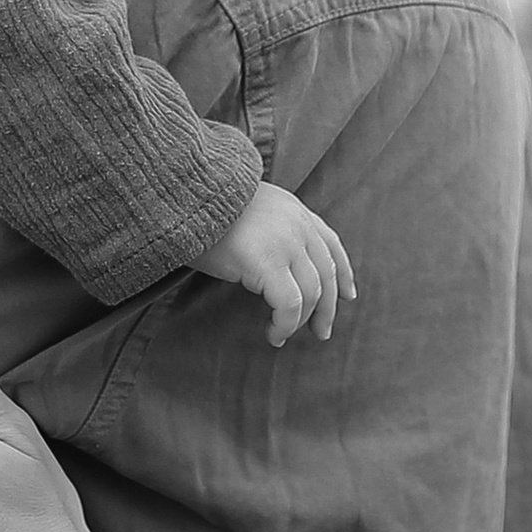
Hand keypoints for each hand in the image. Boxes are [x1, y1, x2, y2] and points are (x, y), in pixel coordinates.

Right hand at [203, 180, 354, 345]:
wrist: (183, 196)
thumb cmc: (202, 208)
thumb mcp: (245, 208)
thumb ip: (267, 227)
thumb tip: (271, 261)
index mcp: (294, 210)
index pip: (331, 244)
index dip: (344, 273)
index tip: (348, 296)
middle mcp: (298, 224)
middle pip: (327, 274)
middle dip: (328, 308)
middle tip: (321, 332)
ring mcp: (287, 243)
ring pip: (313, 293)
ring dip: (302, 321)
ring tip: (283, 335)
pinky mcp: (269, 263)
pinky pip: (290, 305)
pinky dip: (285, 325)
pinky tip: (273, 334)